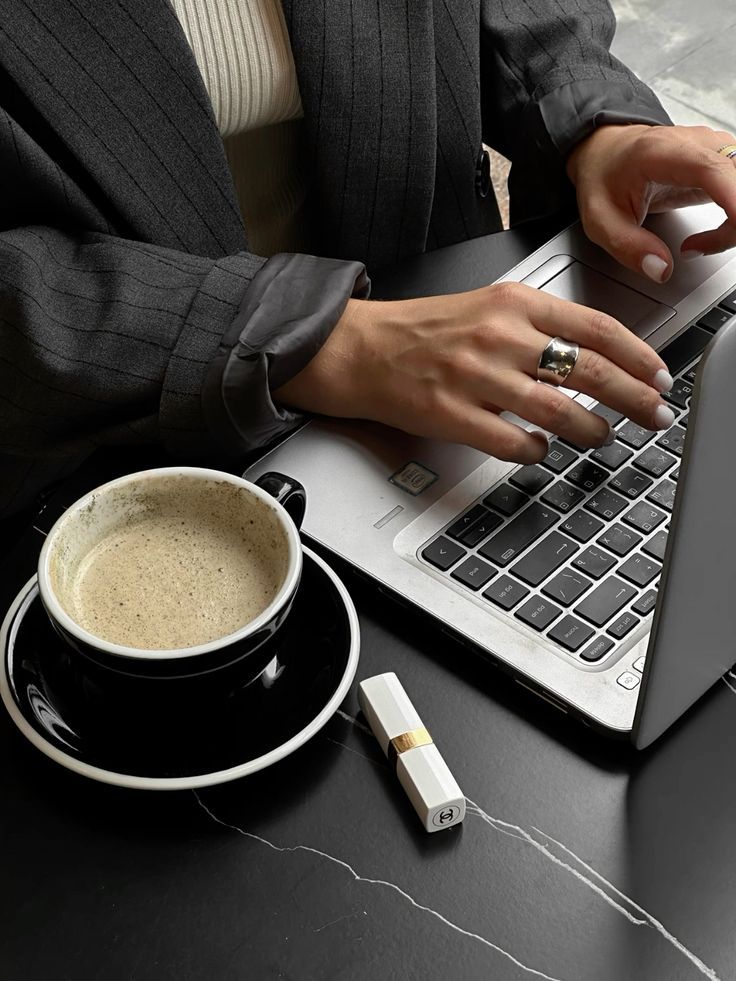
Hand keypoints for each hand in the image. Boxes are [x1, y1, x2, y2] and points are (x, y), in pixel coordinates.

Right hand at [273, 284, 673, 463]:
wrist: (362, 349)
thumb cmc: (426, 332)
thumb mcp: (489, 307)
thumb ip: (540, 325)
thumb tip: (597, 356)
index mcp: (513, 303)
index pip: (596, 328)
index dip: (638, 356)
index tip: (658, 376)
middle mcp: (498, 336)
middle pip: (589, 370)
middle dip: (634, 398)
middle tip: (654, 415)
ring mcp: (475, 377)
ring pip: (558, 410)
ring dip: (591, 429)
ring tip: (604, 436)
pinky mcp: (452, 415)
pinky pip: (513, 442)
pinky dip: (536, 451)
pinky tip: (539, 449)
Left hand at [566, 123, 735, 282]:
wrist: (606, 152)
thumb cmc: (604, 176)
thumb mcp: (600, 219)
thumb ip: (628, 247)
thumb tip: (661, 269)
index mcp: (665, 152)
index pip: (712, 170)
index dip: (733, 199)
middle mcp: (699, 145)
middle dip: (732, 225)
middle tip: (698, 249)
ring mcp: (715, 152)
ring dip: (734, 225)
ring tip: (698, 245)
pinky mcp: (722, 165)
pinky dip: (735, 219)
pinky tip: (710, 234)